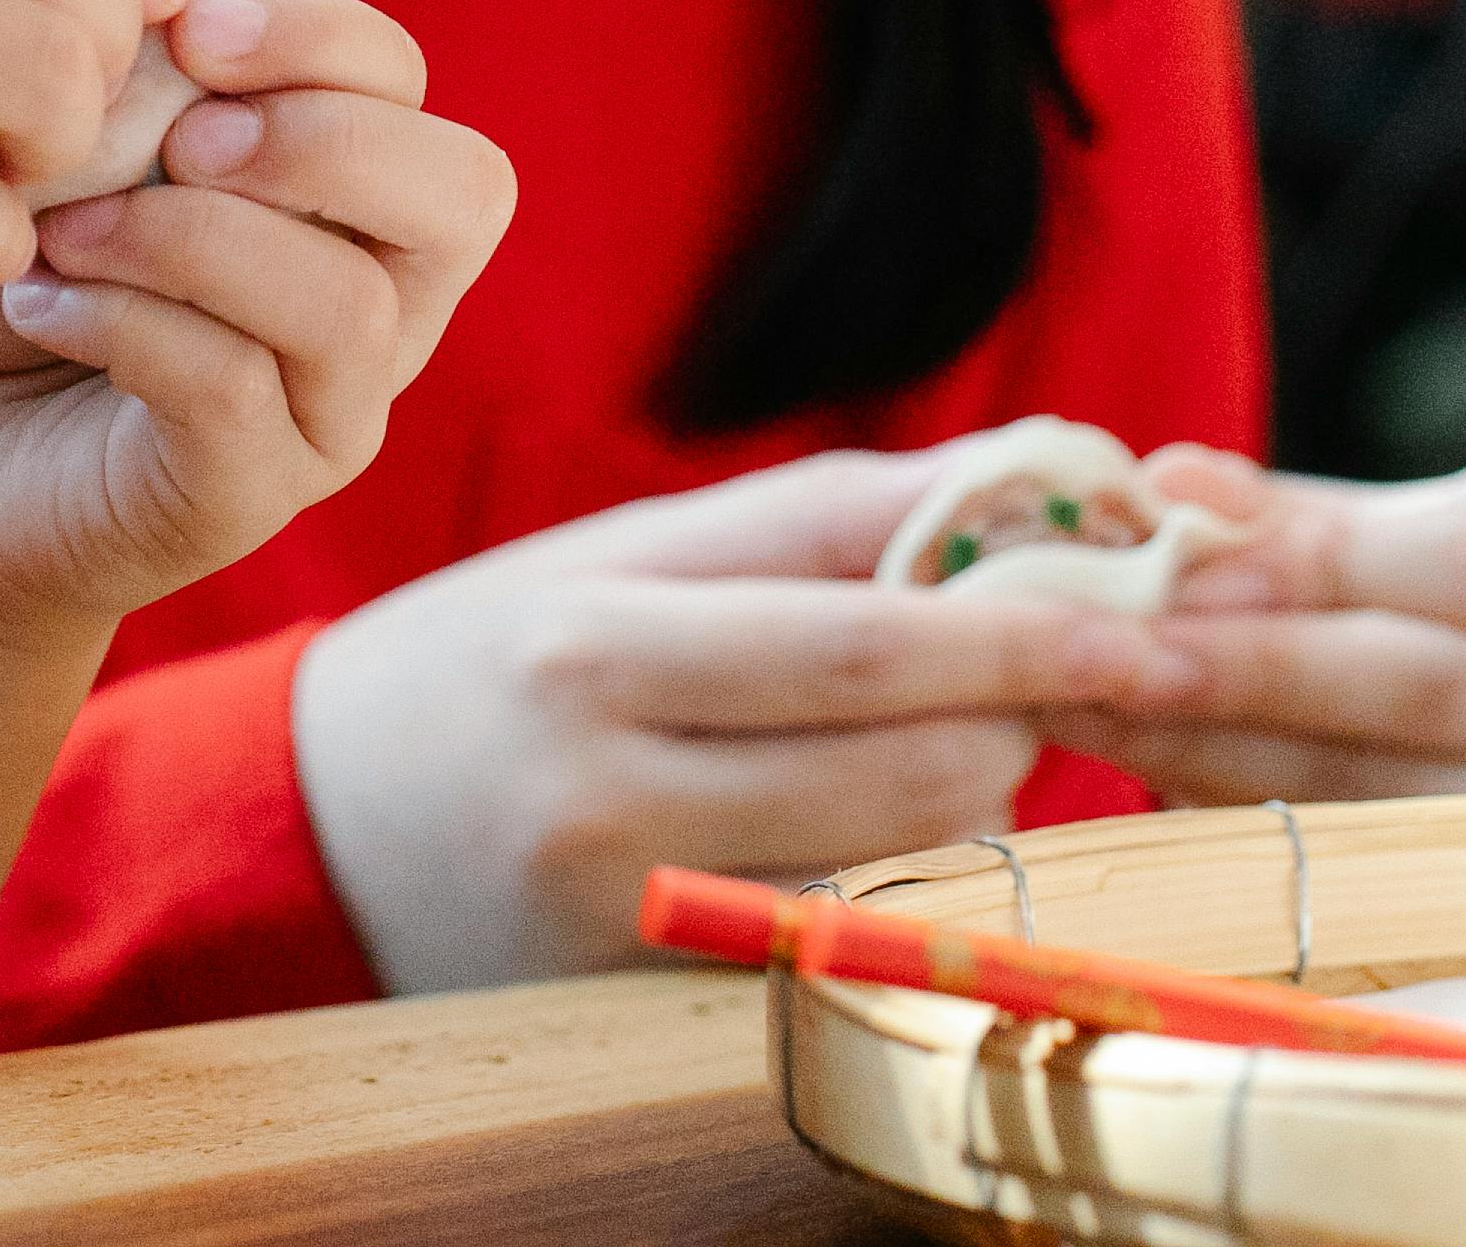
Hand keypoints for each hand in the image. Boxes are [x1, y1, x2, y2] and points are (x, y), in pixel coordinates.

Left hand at [0, 0, 511, 655]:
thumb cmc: (29, 274)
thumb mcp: (63, 137)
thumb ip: (127, 47)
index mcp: (351, 194)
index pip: (409, 83)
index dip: (315, 34)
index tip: (187, 28)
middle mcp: (384, 303)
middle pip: (462, 193)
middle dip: (316, 138)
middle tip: (176, 142)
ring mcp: (334, 413)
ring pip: (347, 305)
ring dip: (186, 240)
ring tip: (63, 233)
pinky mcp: (253, 495)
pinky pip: (236, 391)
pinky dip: (123, 322)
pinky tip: (39, 300)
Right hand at [287, 449, 1208, 991]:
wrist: (309, 825)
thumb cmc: (491, 664)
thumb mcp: (614, 561)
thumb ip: (811, 527)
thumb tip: (1026, 487)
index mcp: (593, 618)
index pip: (857, 605)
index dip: (1026, 606)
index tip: (1156, 608)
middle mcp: (600, 748)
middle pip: (899, 730)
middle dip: (1025, 701)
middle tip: (1085, 673)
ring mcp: (619, 881)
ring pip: (892, 836)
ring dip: (977, 788)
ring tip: (954, 738)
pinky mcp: (643, 978)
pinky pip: (836, 918)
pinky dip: (900, 869)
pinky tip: (878, 825)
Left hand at [1033, 446, 1465, 803]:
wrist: (1441, 656)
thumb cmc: (1375, 565)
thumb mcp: (1337, 513)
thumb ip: (1262, 513)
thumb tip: (1169, 493)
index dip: (1313, 570)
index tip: (1173, 566)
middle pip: (1428, 690)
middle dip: (1247, 674)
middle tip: (1100, 652)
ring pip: (1379, 790)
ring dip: (1205, 747)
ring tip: (1072, 698)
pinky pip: (1346, 854)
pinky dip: (1216, 799)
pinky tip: (1117, 756)